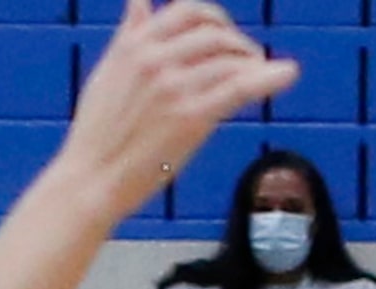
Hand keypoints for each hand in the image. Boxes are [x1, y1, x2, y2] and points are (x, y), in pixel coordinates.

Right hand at [58, 0, 296, 222]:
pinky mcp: (192, 116)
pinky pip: (241, 86)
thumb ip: (128, 35)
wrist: (88, 183)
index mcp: (135, 46)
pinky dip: (269, 77)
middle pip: (215, 33)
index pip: (188, 11)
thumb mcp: (105, 75)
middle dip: (236, 43)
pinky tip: (287, 74)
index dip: (214, 19)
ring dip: (252, 63)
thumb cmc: (95, 137)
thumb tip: (137, 2)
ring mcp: (175, 87)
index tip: (223, 35)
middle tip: (245, 59)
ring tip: (258, 76)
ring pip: (231, 58)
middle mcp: (156, 60)